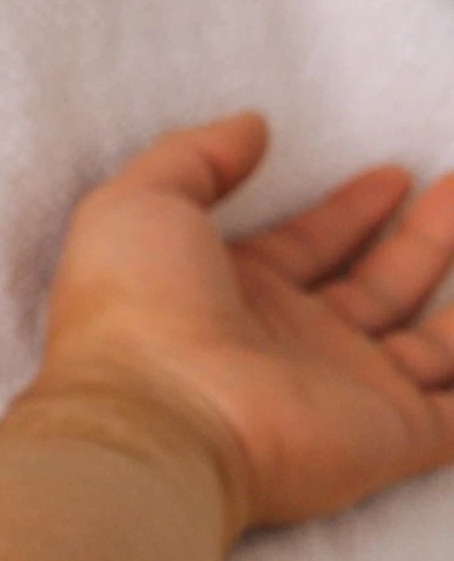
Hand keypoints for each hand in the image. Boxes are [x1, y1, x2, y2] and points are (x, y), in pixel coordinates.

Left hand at [40, 113, 453, 531]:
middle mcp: (294, 344)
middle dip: (421, 239)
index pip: (307, 245)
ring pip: (429, 344)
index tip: (393, 174)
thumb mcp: (141, 204)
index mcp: (235, 295)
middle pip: (375, 286)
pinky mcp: (395, 435)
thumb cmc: (137, 311)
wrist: (160, 420)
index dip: (349, 210)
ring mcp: (348, 392)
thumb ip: (195, 158)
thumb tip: (252, 125)